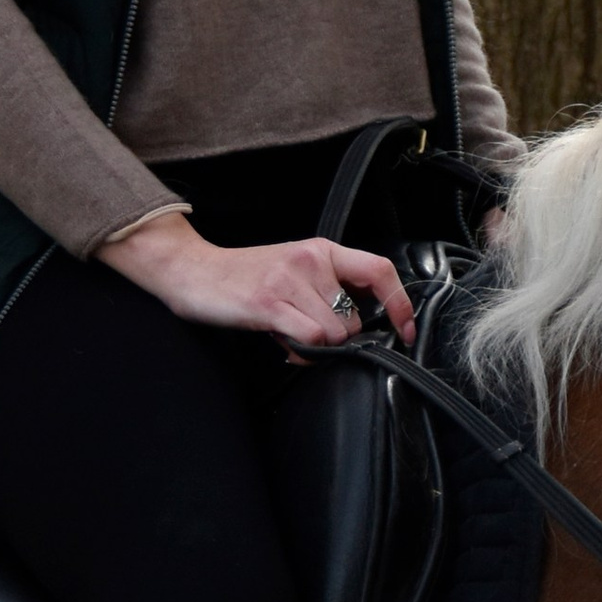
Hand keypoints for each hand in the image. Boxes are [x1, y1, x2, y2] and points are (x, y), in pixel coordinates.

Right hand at [98, 211, 415, 346]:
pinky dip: (301, 351)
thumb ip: (328, 289)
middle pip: (354, 319)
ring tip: (290, 334)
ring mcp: (290, 281)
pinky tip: (283, 343)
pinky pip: (309, 339)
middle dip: (338, 338)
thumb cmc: (247, 276)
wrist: (196, 272)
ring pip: (334, 333)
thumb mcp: (295, 270)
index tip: (406, 331)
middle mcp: (311, 260)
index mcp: (323, 250)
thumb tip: (361, 324)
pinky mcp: (269, 303)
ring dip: (316, 346)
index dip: (400, 304)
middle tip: (308, 333)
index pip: (380, 271)